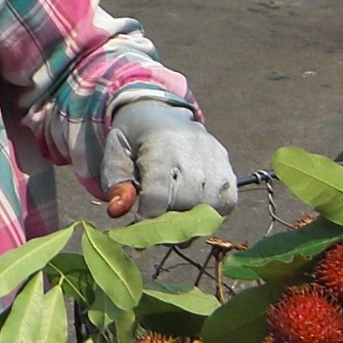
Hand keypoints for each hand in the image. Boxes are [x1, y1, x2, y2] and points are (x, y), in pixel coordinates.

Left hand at [99, 103, 238, 220]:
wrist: (161, 112)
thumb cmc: (134, 138)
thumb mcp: (115, 153)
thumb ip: (115, 182)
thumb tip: (117, 212)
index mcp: (159, 146)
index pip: (157, 196)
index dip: (146, 221)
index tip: (138, 231)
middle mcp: (191, 150)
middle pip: (184, 205)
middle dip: (167, 224)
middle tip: (154, 225)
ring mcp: (213, 156)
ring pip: (208, 208)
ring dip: (189, 223)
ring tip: (173, 217)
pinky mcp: (226, 163)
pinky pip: (227, 202)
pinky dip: (211, 214)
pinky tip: (193, 209)